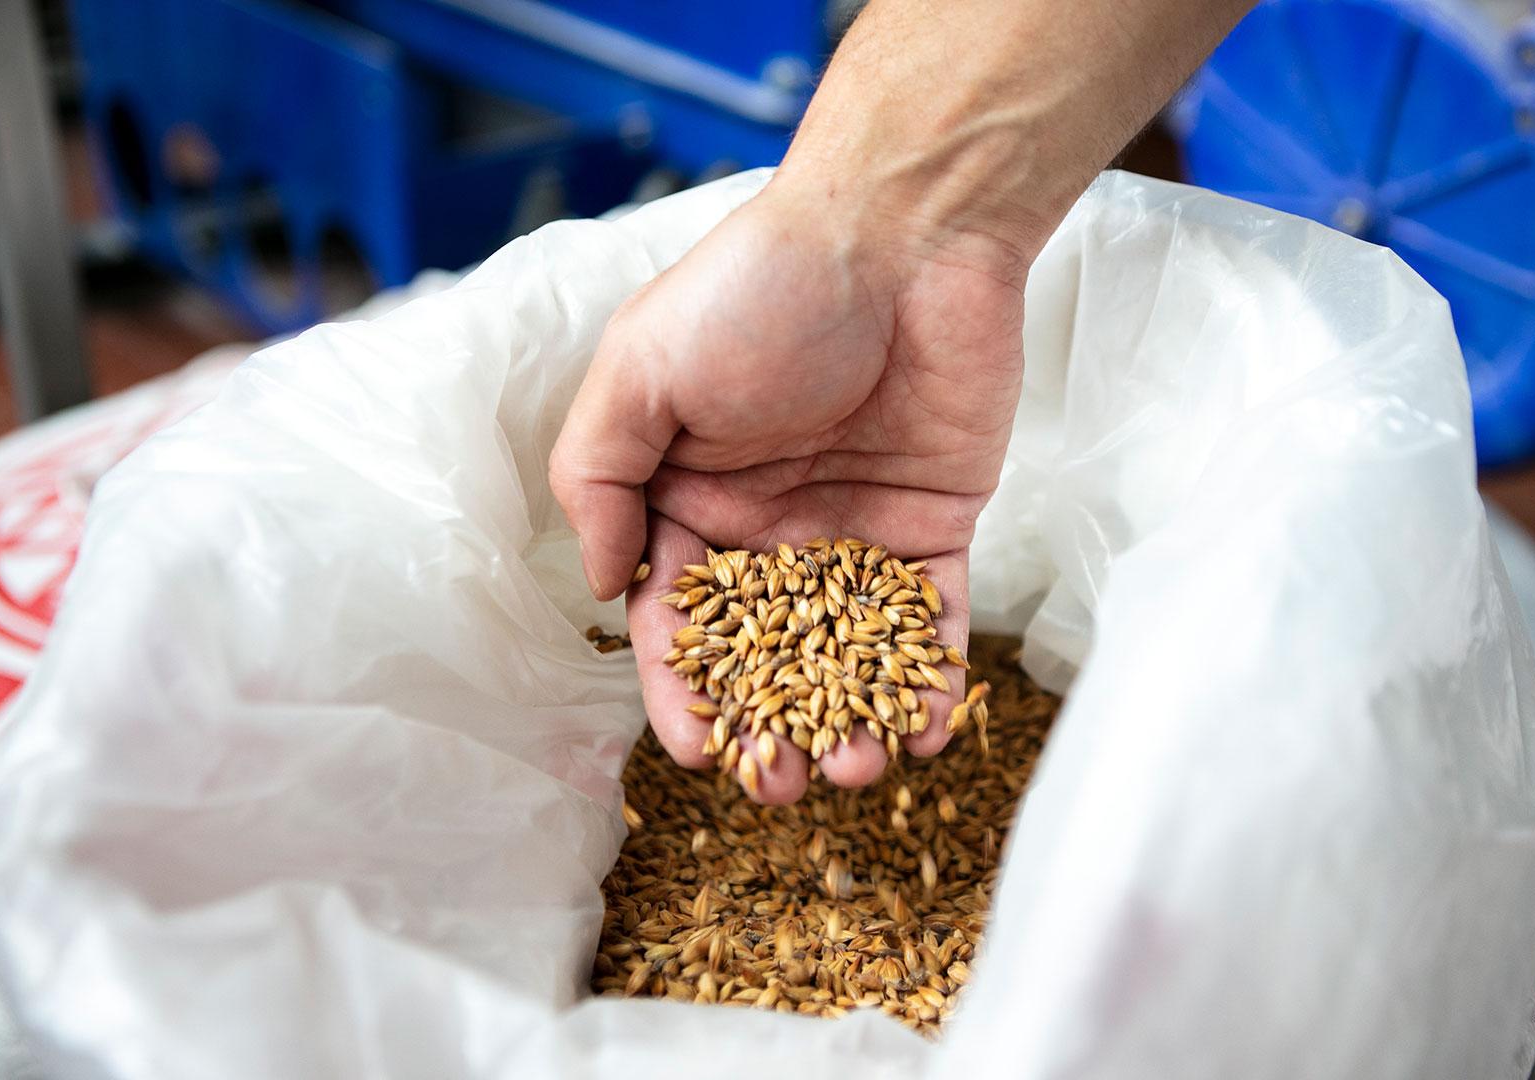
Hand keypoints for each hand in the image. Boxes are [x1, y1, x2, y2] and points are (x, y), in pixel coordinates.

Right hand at [549, 182, 1024, 801]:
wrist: (903, 231)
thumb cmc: (757, 290)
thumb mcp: (641, 368)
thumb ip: (602, 477)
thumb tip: (598, 583)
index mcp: (690, 497)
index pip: (677, 619)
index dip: (682, 691)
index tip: (697, 753)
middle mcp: (768, 526)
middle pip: (765, 655)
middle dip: (770, 730)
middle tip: (784, 789)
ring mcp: (854, 531)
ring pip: (848, 654)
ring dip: (851, 720)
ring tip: (857, 770)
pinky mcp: (935, 525)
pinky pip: (932, 620)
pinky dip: (933, 680)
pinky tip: (931, 731)